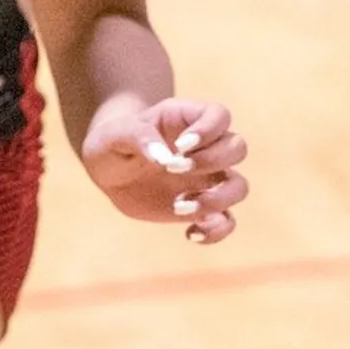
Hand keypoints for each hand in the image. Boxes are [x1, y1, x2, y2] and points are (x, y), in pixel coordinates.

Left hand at [80, 94, 246, 243]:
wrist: (110, 170)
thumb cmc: (113, 142)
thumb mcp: (115, 134)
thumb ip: (138, 137)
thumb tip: (165, 158)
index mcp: (187, 119)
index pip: (219, 115)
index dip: (209, 129)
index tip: (181, 146)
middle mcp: (206, 147)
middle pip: (237, 147)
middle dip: (211, 161)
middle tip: (173, 169)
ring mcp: (208, 178)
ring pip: (239, 186)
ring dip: (217, 199)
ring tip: (179, 206)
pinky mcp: (203, 207)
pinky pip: (227, 221)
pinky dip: (217, 231)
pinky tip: (190, 233)